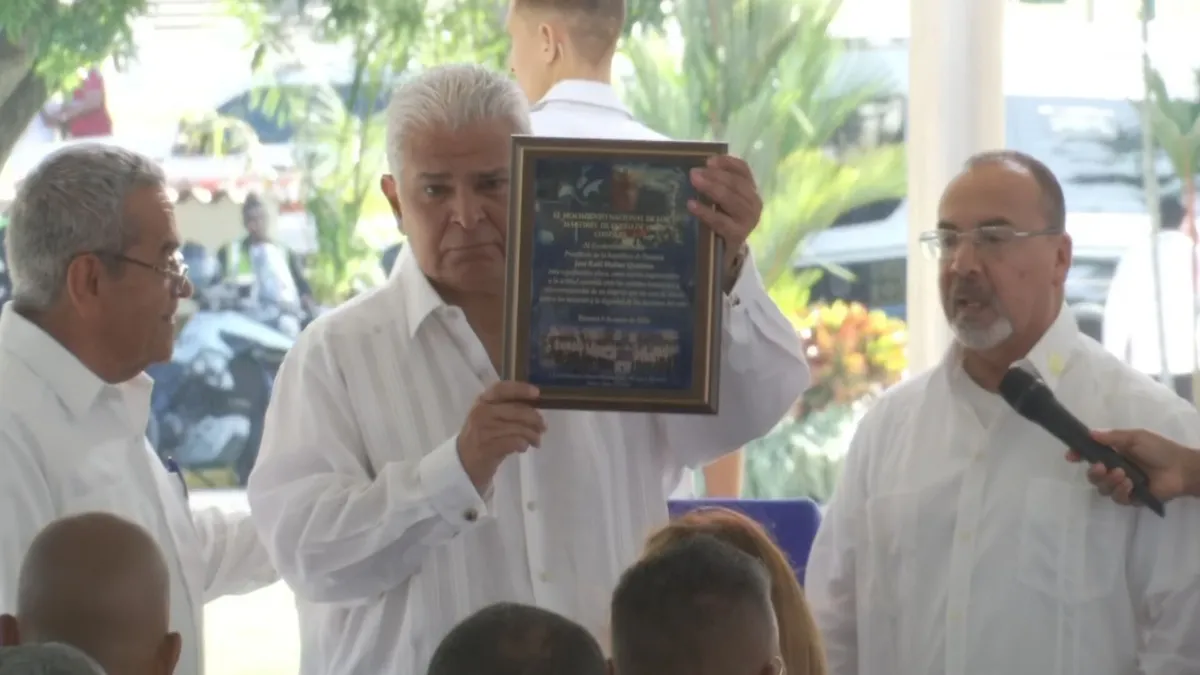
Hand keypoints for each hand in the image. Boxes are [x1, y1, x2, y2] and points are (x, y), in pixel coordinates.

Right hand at [457, 381, 544, 492]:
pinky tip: (523, 448)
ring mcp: (483, 430)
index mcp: (482, 401)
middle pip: (517, 410)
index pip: (502, 389)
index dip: (521, 389)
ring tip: (536, 441)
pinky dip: (523, 445)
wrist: (463, 462)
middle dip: (535, 419)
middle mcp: (481, 412)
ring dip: (532, 435)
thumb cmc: (481, 436)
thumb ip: (506, 408)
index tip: (537, 393)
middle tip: (543, 427)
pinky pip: (515, 442)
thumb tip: (535, 406)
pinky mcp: (488, 447)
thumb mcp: (488, 416)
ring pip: (518, 428)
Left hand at [688, 155, 761, 275]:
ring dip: (711, 188)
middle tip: (694, 172)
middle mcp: (754, 203)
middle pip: (736, 183)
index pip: (743, 170)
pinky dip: (705, 212)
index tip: (709, 160)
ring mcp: (748, 220)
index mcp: (751, 190)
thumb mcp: (723, 200)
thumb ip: (717, 183)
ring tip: (694, 181)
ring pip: (730, 199)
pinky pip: (720, 221)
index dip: (727, 163)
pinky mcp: (738, 235)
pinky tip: (692, 205)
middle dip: (715, 175)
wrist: (728, 252)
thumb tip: (699, 168)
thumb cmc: (724, 220)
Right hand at [1064, 428, 1199, 504]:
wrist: (1181, 468)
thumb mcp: (1136, 437)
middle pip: (1093, 476)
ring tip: (1124, 476)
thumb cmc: (1160, 450)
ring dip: (1110, 482)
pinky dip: (1121, 491)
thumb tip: (1090, 434)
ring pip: (1102, 489)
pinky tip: (1130, 485)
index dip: (1078, 455)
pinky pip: (1117, 498)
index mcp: (1114, 454)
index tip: (1071, 456)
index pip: (1090, 455)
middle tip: (1102, 468)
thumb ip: (1112, 437)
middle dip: (1094, 473)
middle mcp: (1115, 470)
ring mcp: (1123, 485)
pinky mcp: (1132, 499)